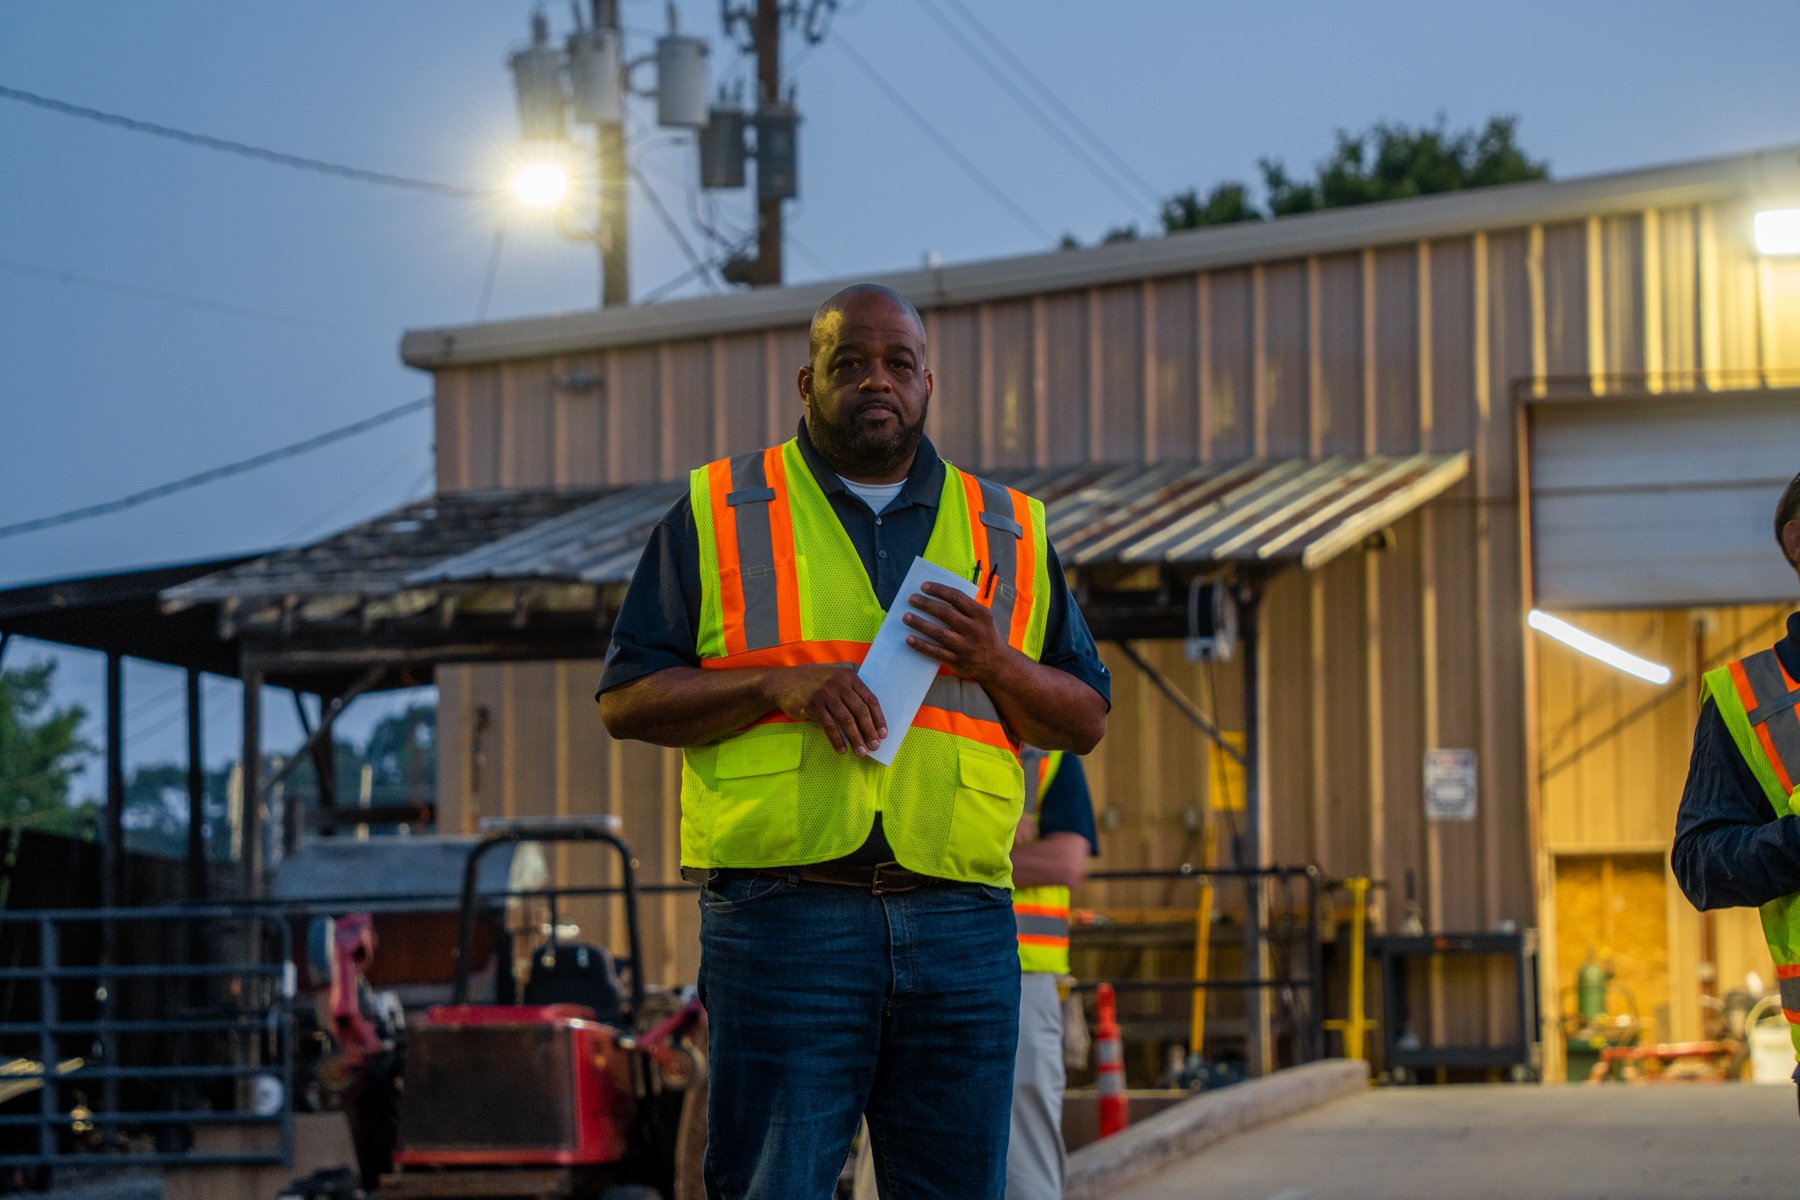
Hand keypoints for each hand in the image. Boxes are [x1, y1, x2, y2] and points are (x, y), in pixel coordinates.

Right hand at [763, 665, 887, 755]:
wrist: (784, 682)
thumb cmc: (814, 684)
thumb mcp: (834, 679)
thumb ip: (851, 691)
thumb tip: (870, 719)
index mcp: (850, 677)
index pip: (870, 699)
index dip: (878, 718)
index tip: (883, 734)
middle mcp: (839, 683)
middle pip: (860, 711)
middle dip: (869, 731)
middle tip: (874, 746)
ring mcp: (826, 693)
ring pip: (846, 720)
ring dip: (855, 738)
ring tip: (861, 752)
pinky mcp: (813, 704)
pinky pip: (829, 726)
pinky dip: (837, 740)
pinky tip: (842, 750)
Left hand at [903, 581, 1011, 683]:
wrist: (997, 663)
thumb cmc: (984, 635)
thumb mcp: (983, 618)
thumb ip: (966, 608)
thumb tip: (936, 595)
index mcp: (981, 614)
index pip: (957, 597)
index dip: (938, 590)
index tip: (923, 586)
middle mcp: (974, 629)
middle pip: (946, 613)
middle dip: (926, 604)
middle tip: (911, 599)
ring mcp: (965, 646)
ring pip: (939, 633)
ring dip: (920, 624)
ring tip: (906, 616)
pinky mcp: (957, 661)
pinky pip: (936, 652)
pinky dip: (921, 645)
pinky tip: (909, 639)